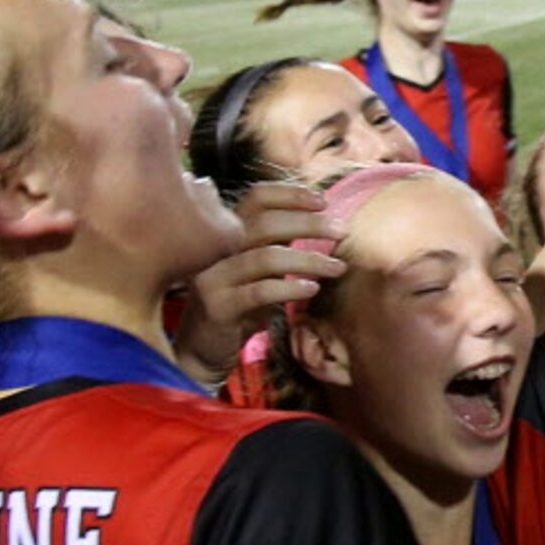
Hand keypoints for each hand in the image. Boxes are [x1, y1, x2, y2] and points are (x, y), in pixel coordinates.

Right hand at [175, 185, 344, 379]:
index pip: (256, 198)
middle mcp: (214, 249)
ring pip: (265, 257)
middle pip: (263, 222)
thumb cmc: (239, 304)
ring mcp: (211, 277)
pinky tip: (312, 289)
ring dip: (308, 259)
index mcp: (226, 232)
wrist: (203, 349)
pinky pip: (259, 291)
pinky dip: (290, 287)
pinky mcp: (217, 307)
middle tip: (341, 231)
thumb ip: (279, 241)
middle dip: (308, 223)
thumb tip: (322, 218)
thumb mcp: (259, 268)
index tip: (324, 201)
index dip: (291, 195)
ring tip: (337, 268)